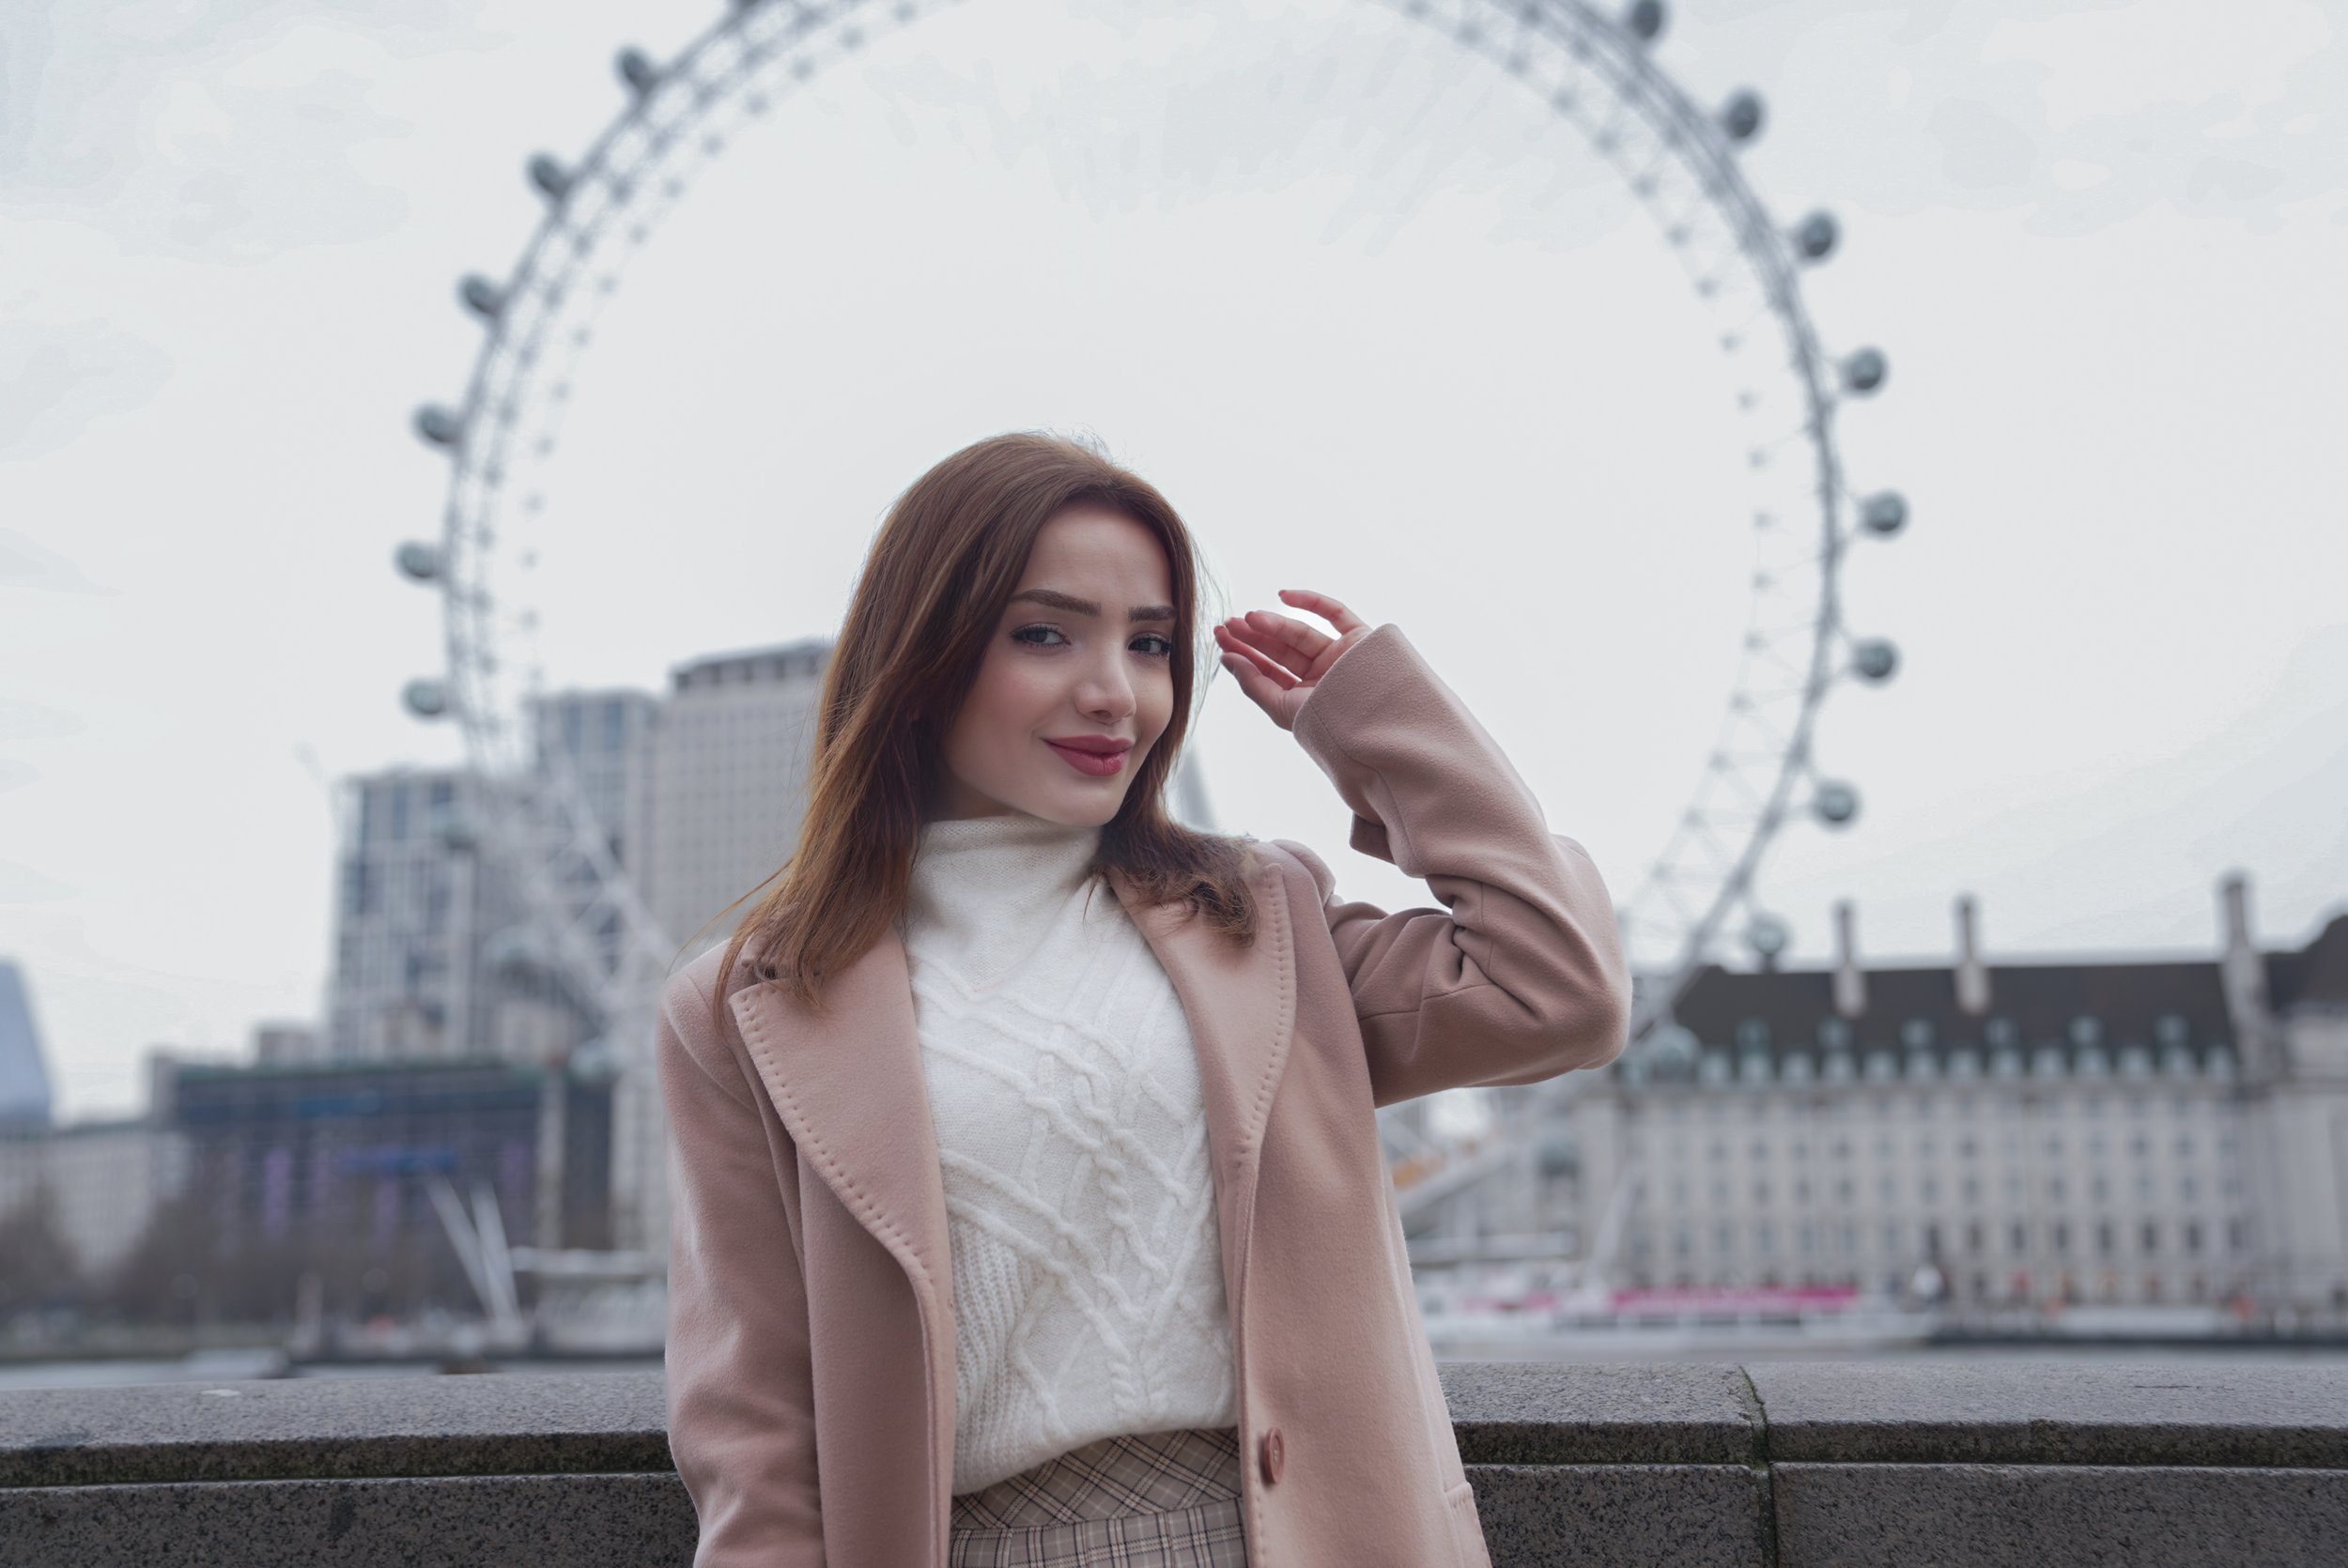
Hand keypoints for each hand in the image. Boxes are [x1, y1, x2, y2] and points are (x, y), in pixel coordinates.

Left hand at [1212, 588, 1371, 733]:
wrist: (1379, 724)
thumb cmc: (1330, 724)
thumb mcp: (1282, 707)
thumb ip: (1254, 683)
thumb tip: (1227, 658)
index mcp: (1302, 696)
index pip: (1266, 670)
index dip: (1242, 653)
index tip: (1220, 638)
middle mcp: (1319, 675)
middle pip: (1279, 649)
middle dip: (1252, 635)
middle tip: (1228, 623)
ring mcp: (1338, 655)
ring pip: (1300, 632)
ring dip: (1274, 622)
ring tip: (1249, 618)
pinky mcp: (1358, 637)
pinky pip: (1334, 613)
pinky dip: (1310, 601)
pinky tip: (1283, 595)